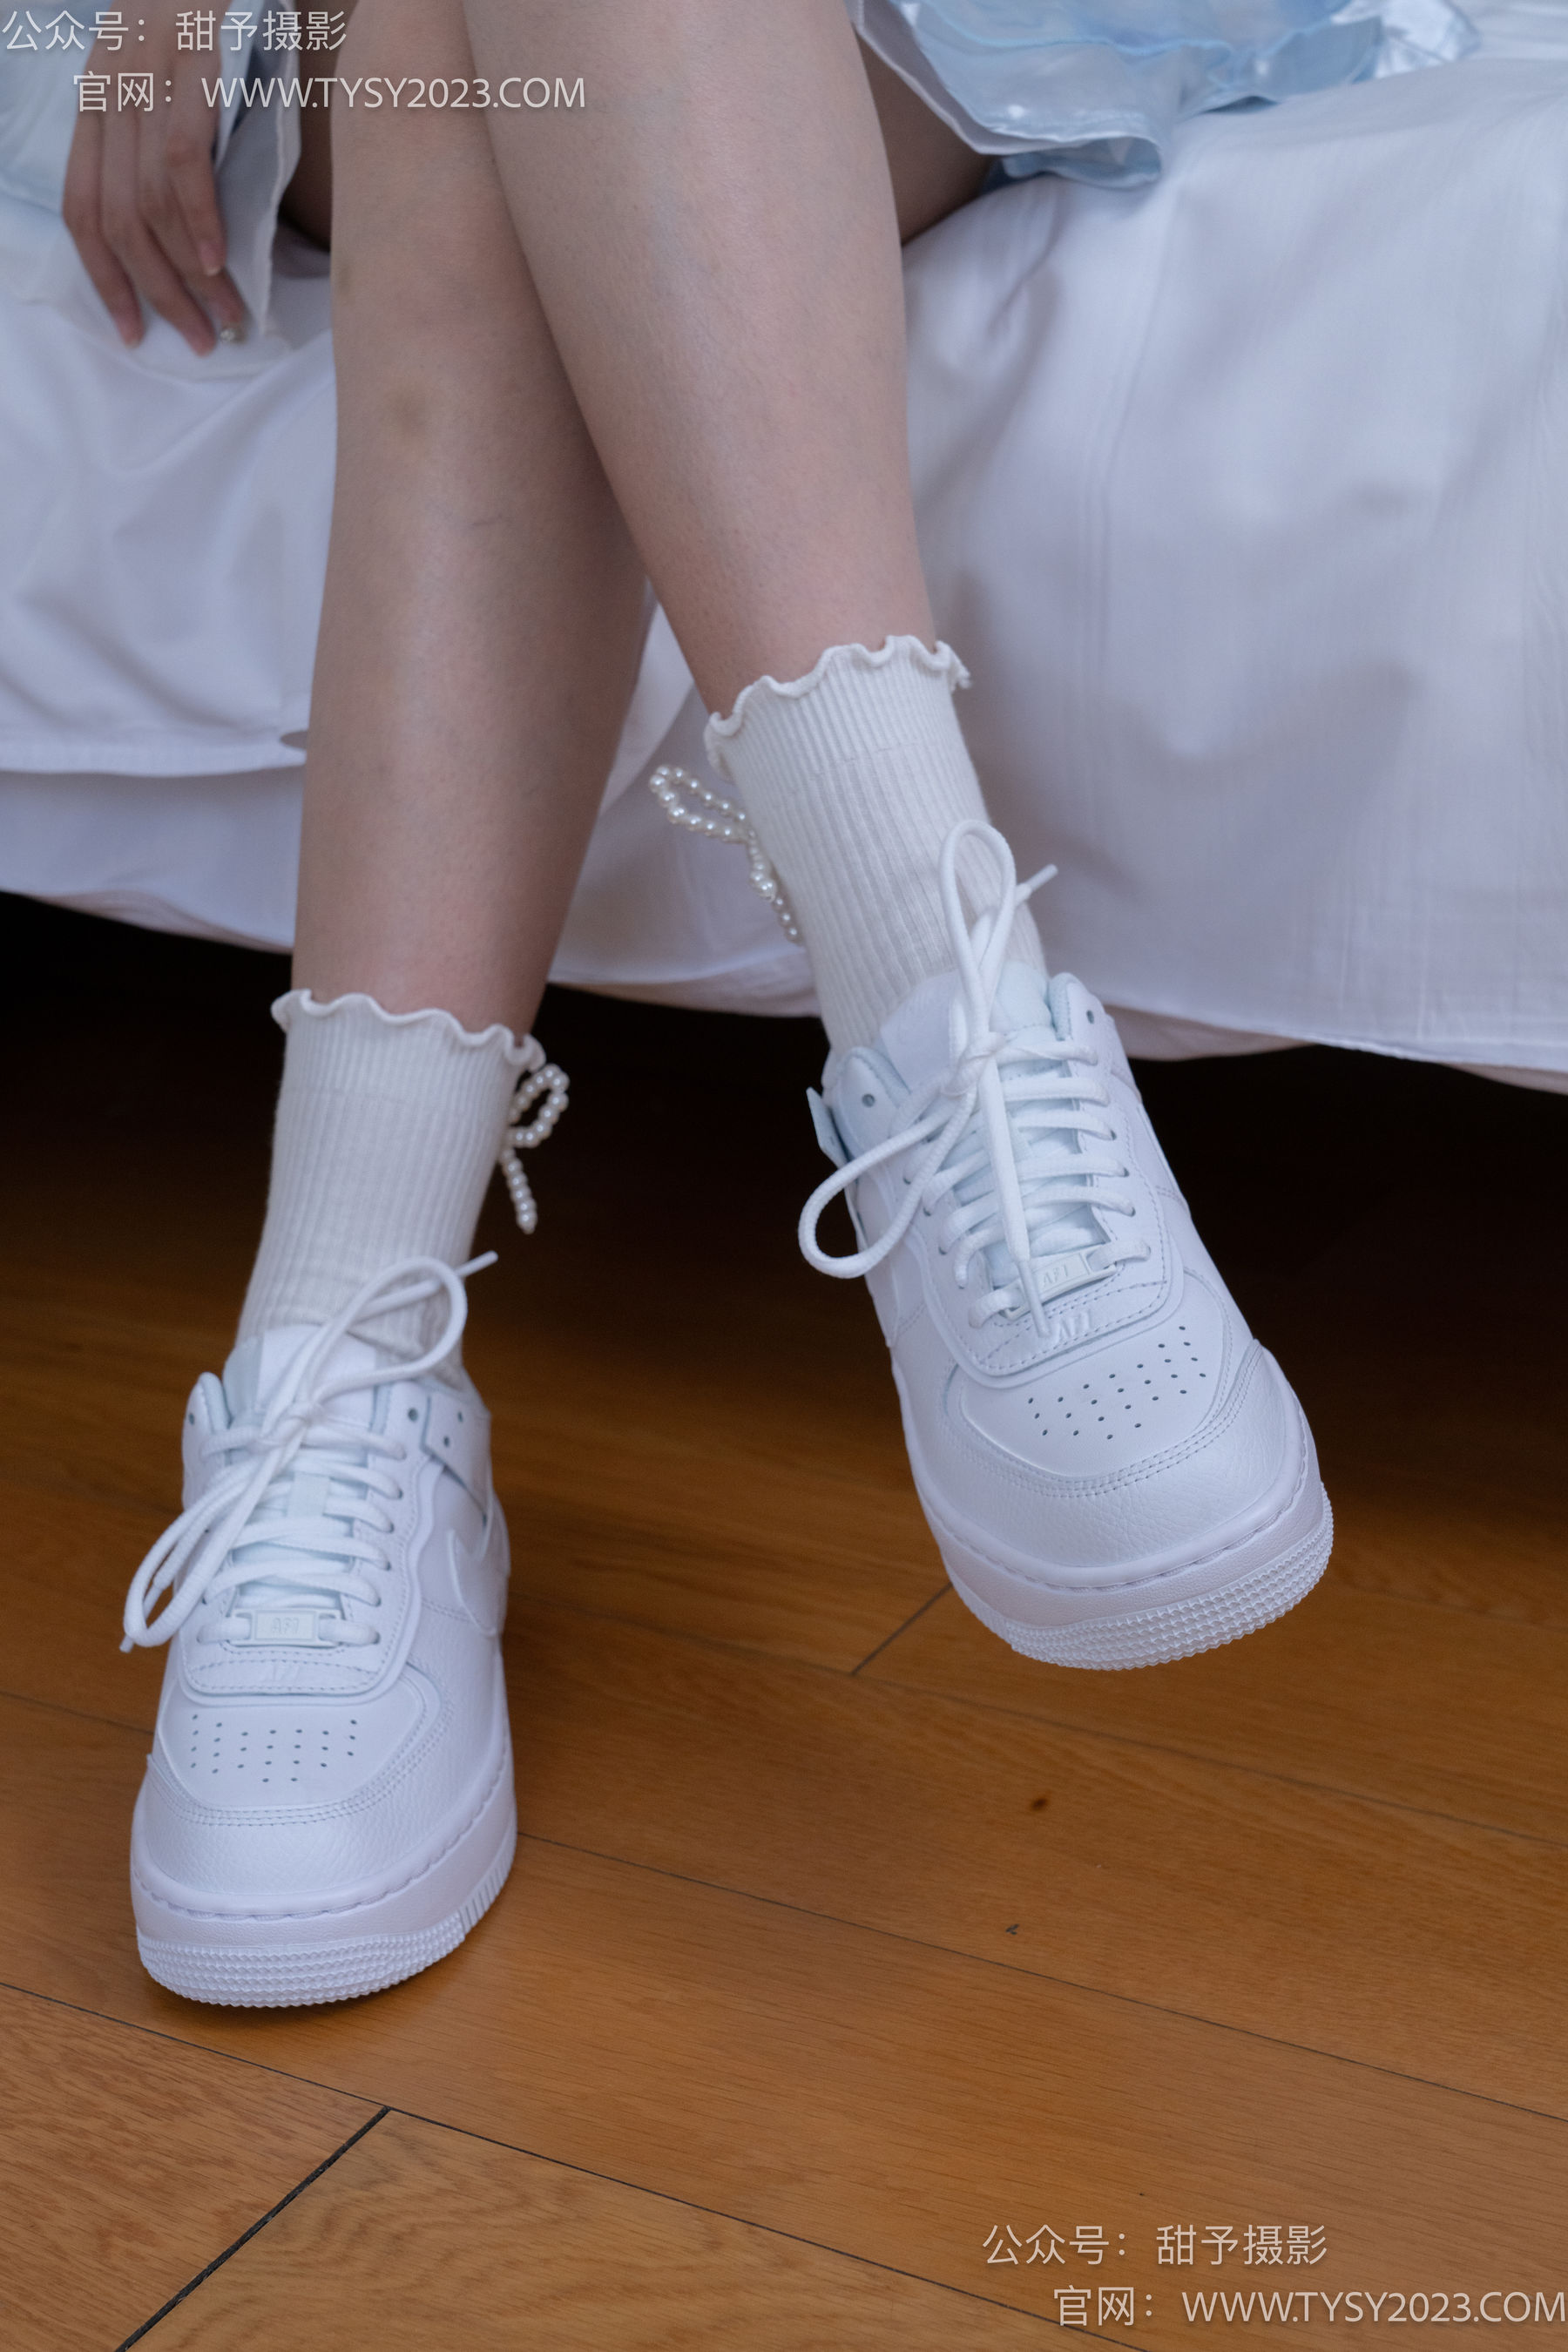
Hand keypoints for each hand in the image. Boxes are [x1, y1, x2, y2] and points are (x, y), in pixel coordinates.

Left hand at [61, 0, 247, 354]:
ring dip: (188, 274)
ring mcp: (145, 74)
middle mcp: (110, 86)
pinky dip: (199, 218)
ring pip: (147, 201)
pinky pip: (180, 159)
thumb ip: (168, 138)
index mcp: (98, 95)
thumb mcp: (173, 74)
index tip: (135, 333)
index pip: (81, 207)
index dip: (105, 280)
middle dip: (156, 293)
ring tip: (225, 316)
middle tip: (200, 338)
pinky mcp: (188, 64)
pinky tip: (220, 262)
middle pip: (114, 218)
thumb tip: (194, 234)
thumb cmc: (220, 10)